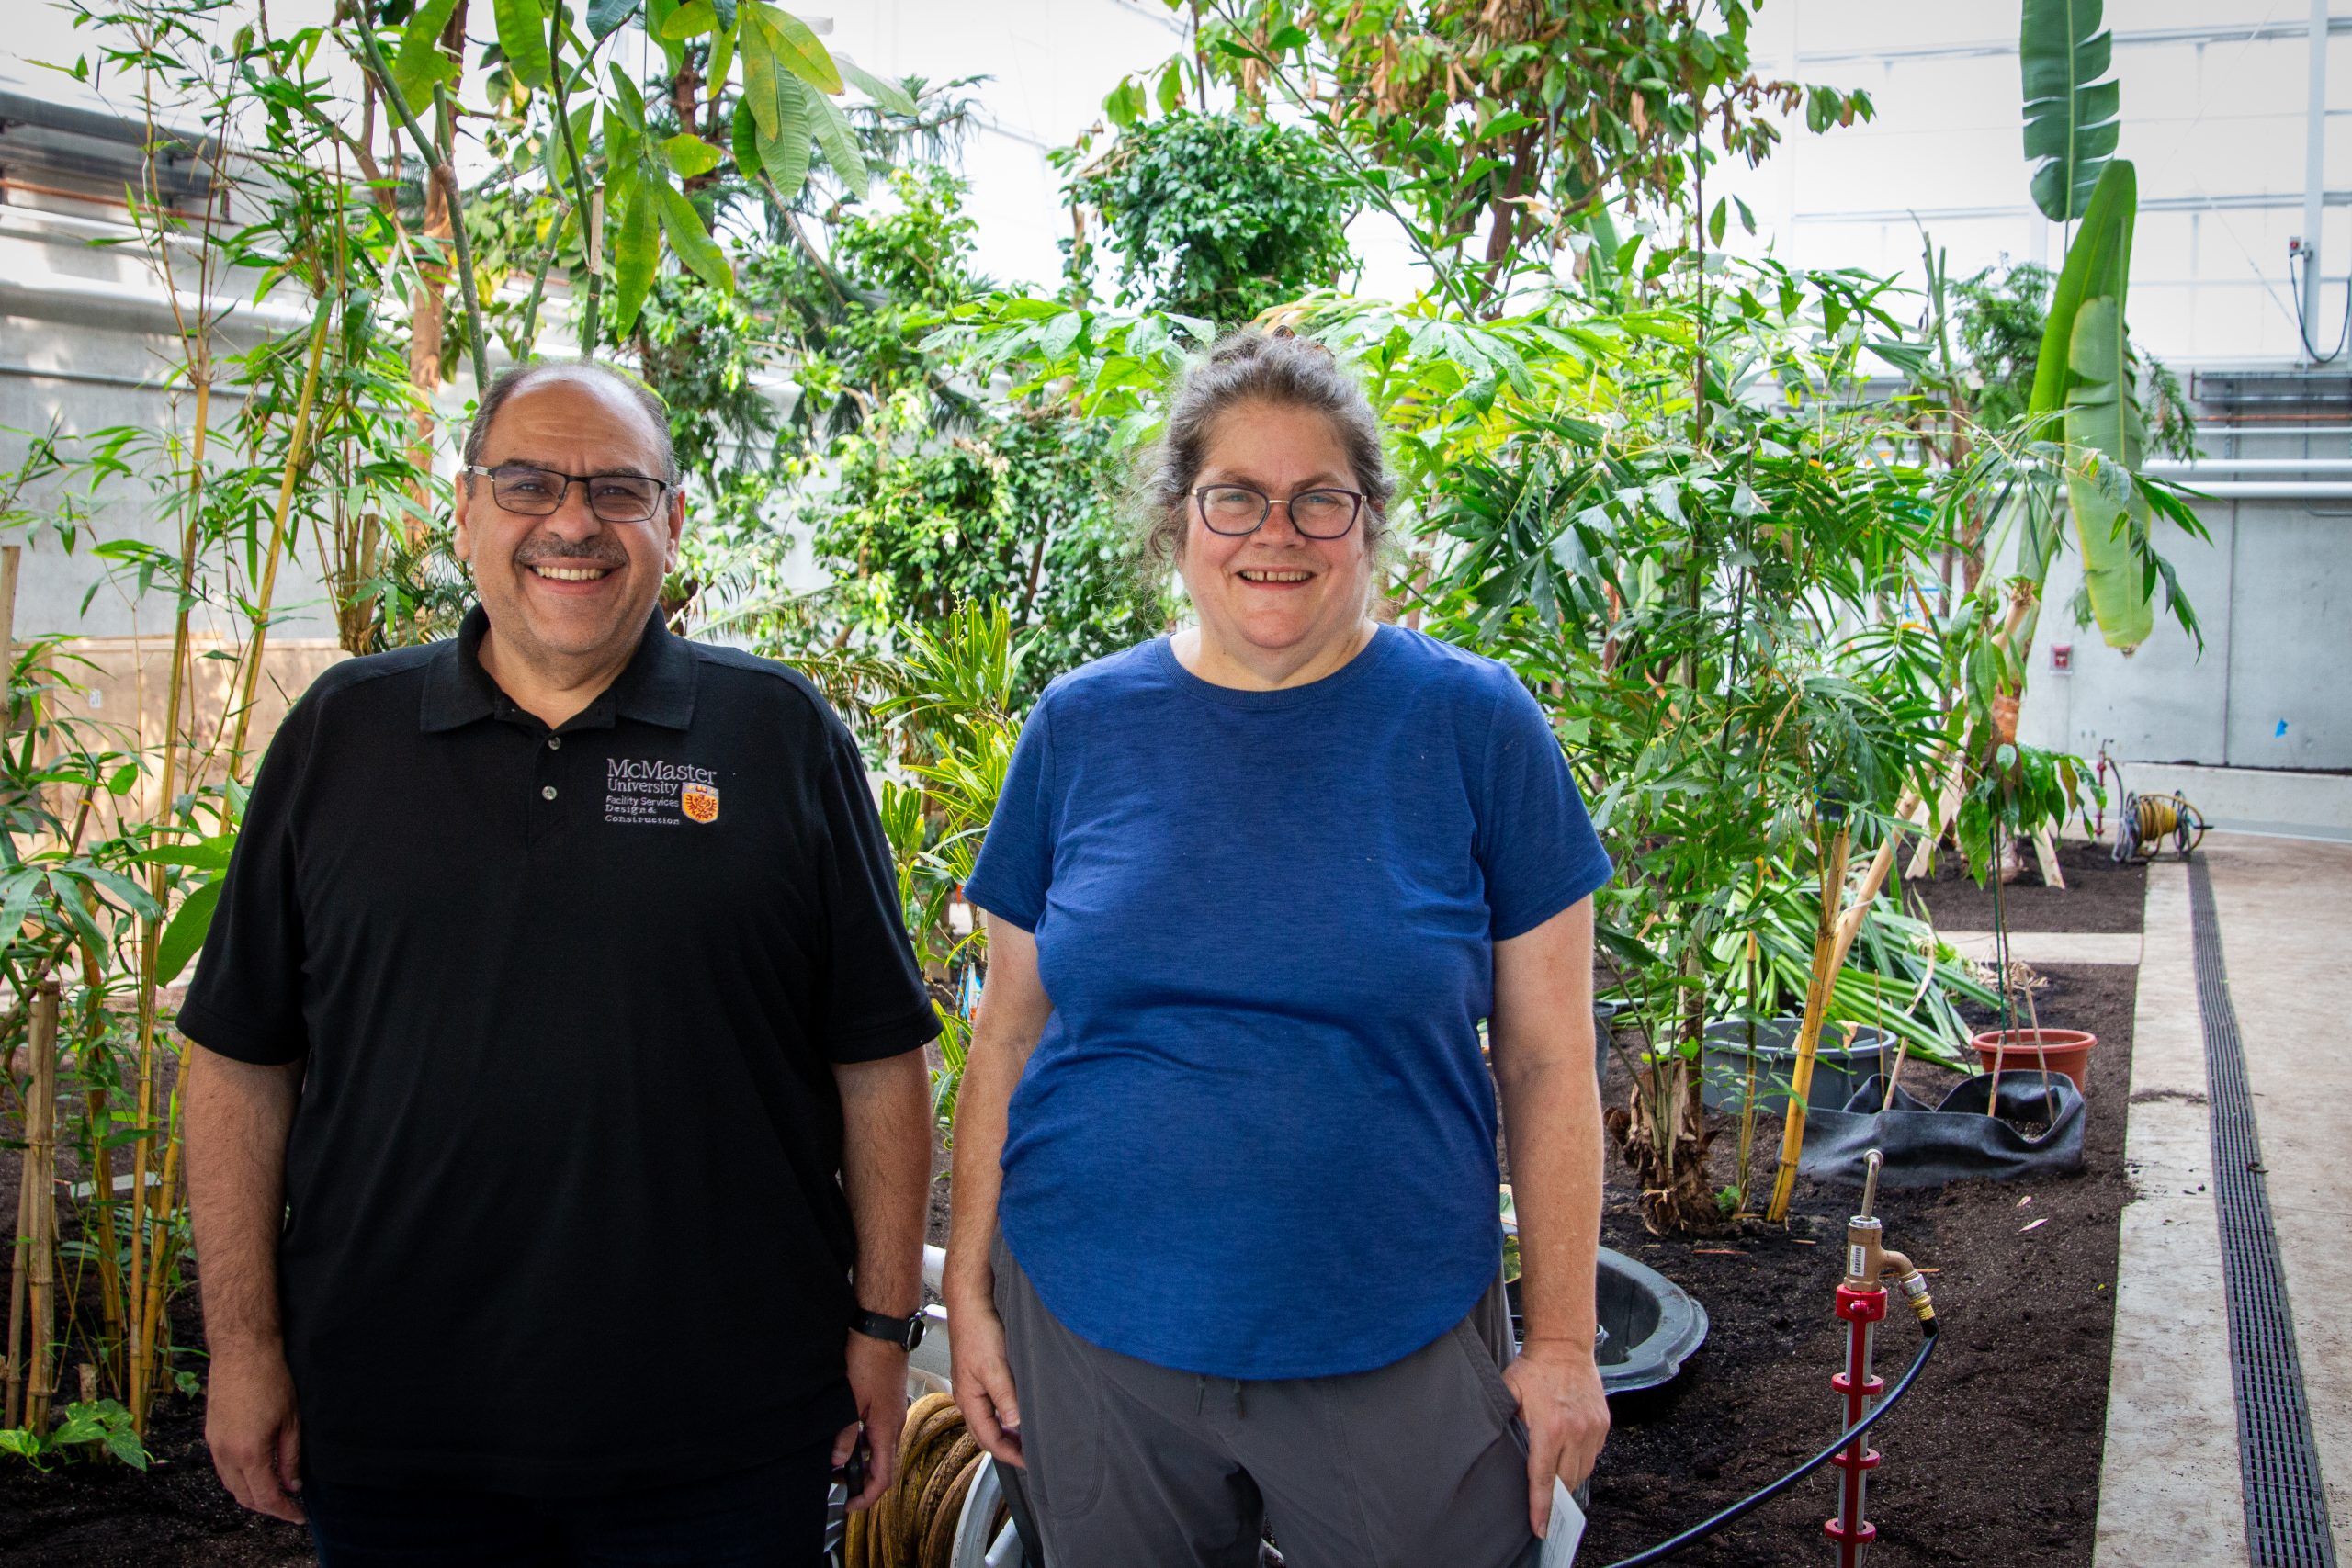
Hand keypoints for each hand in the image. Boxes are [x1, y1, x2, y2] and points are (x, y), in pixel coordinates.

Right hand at [205, 1342, 304, 1523]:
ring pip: (231, 1485)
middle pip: (245, 1497)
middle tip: (290, 1506)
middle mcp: (226, 1454)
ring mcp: (215, 1445)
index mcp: (249, 1453)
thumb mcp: (291, 1421)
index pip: (266, 1496)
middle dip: (268, 1506)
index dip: (283, 1510)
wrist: (242, 1352)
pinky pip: (222, 1470)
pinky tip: (257, 1473)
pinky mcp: (210, 1435)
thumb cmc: (271, 1380)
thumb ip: (290, 1458)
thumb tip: (292, 1484)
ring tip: (276, 1492)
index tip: (298, 1515)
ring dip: (252, 1494)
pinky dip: (239, 1480)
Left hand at [836, 1332, 909, 1512]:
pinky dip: (862, 1441)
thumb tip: (838, 1460)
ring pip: (879, 1447)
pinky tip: (845, 1434)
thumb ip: (844, 1434)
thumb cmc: (870, 1356)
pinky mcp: (888, 1400)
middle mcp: (895, 1423)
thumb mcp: (849, 1400)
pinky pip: (878, 1430)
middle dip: (861, 1480)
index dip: (866, 1496)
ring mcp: (893, 1411)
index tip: (850, 1505)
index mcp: (887, 1428)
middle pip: (883, 1465)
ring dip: (860, 1459)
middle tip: (837, 1484)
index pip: (883, 1476)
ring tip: (836, 1459)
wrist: (882, 1326)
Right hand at [944, 1287, 1022, 1467]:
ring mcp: (974, 1384)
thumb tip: (1015, 1425)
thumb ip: (1005, 1398)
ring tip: (1028, 1437)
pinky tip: (1019, 1408)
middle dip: (1007, 1448)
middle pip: (986, 1433)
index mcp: (968, 1400)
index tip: (1029, 1462)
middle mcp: (969, 1395)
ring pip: (990, 1418)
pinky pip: (994, 1402)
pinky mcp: (982, 1372)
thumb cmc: (978, 1330)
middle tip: (1030, 1455)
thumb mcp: (995, 1368)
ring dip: (1008, 1431)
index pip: (988, 1440)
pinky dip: (1007, 1412)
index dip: (1009, 1454)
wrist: (972, 1302)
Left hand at [1504, 1336, 1609, 1538]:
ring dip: (1568, 1481)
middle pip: (1565, 1481)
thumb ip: (1505, 1422)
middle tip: (1545, 1509)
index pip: (1543, 1479)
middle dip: (1555, 1498)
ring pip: (1582, 1472)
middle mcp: (1575, 1432)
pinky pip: (1593, 1455)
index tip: (1540, 1528)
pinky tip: (1568, 1457)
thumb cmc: (1533, 1369)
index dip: (1541, 1507)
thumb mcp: (1509, 1393)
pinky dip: (1581, 1462)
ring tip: (1555, 1484)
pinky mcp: (1603, 1424)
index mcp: (1549, 1428)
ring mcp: (1593, 1429)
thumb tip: (1499, 1449)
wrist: (1564, 1346)